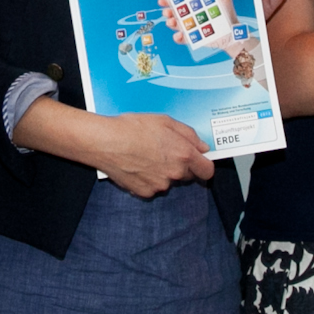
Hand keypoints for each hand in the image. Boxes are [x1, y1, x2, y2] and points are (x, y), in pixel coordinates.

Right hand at [93, 113, 215, 197]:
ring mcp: (159, 185)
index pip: (206, 170)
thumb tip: (202, 147)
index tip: (198, 162)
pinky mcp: (144, 192)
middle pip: (187, 176)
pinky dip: (147, 179)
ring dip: (162, 173)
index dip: (204, 166)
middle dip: (181, 167)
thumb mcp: (165, 121)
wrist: (106, 142)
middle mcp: (175, 173)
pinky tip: (136, 165)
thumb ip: (189, 135)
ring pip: (168, 182)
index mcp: (184, 154)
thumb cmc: (133, 127)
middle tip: (164, 152)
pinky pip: (152, 187)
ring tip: (145, 156)